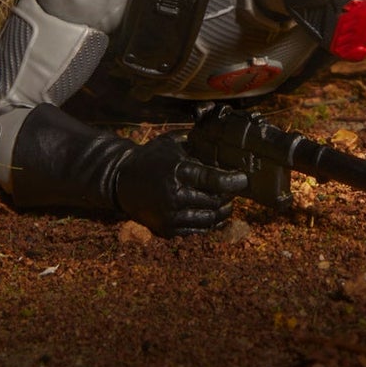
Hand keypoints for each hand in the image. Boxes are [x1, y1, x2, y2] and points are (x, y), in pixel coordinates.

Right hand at [115, 135, 248, 237]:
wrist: (122, 182)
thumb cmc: (151, 158)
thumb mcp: (171, 142)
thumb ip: (196, 140)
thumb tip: (223, 136)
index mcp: (177, 171)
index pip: (213, 180)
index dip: (233, 181)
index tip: (244, 179)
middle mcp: (174, 195)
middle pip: (215, 201)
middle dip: (229, 196)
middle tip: (234, 189)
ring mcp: (170, 215)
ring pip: (209, 218)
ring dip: (222, 211)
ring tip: (225, 201)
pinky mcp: (167, 229)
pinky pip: (198, 230)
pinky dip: (209, 223)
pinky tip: (211, 212)